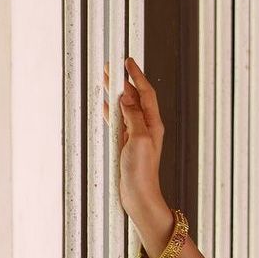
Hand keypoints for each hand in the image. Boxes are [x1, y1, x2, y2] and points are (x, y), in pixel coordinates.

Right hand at [100, 56, 165, 222]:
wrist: (138, 195)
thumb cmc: (142, 172)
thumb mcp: (139, 139)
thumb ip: (133, 116)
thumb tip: (126, 96)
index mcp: (153, 124)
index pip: (146, 93)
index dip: (137, 76)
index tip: (128, 62)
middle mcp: (146, 128)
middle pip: (134, 98)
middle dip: (124, 81)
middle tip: (112, 66)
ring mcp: (136, 136)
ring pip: (125, 108)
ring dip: (116, 93)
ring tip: (106, 80)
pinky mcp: (126, 145)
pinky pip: (118, 122)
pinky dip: (111, 111)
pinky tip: (105, 105)